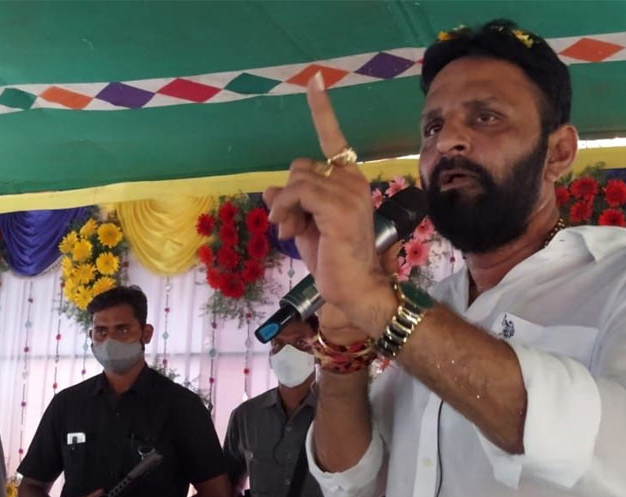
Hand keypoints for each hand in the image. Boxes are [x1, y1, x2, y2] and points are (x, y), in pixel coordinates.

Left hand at [265, 74, 392, 334]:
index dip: (322, 109)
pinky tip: (290, 231)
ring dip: (284, 208)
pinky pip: (298, 191)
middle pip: (300, 166)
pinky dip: (286, 210)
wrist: (356, 289)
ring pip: (297, 179)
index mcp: (349, 181)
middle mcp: (352, 180)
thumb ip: (291, 206)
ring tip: (290, 232)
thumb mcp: (304, 228)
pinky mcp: (339, 206)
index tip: (314, 79)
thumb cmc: (334, 261)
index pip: (334, 138)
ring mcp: (348, 191)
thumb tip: (269, 191)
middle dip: (287, 196)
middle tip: (287, 225)